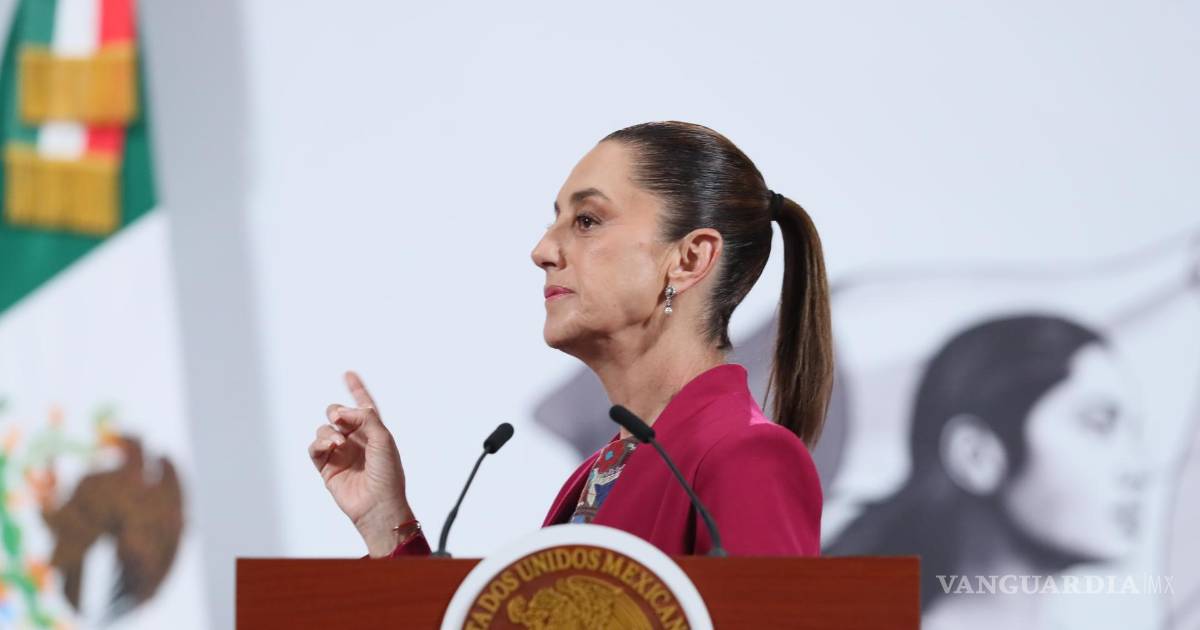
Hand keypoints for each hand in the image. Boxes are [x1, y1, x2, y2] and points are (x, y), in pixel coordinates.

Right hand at [309, 371, 412, 556]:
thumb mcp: (384, 439)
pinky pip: (315, 448)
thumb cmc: (387, 474)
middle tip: (340, 419)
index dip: (357, 389)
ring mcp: (340, 453)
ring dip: (328, 431)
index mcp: (373, 432)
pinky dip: (319, 444)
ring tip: (338, 442)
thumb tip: (344, 411)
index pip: (364, 406)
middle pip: (337, 414)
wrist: (377, 504)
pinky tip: (329, 448)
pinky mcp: (327, 467)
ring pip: (324, 429)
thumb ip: (366, 418)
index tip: (348, 374)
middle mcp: (355, 440)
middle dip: (336, 411)